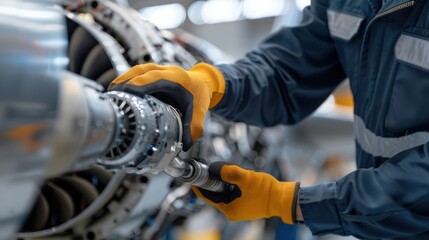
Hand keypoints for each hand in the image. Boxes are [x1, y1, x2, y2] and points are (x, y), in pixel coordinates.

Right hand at [108, 63, 224, 150]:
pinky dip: (126, 82)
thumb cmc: (201, 95)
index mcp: (177, 78)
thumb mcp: (199, 112)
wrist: (204, 83)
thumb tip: (183, 145)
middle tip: (114, 96)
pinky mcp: (152, 75)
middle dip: (126, 82)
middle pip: (141, 71)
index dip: (141, 83)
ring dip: (123, 81)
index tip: (128, 91)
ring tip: (112, 94)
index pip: (156, 77)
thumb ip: (192, 128)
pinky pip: (136, 75)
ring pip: (136, 71)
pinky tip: (117, 93)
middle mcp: (166, 71)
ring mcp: (158, 71)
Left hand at [192, 162, 299, 223]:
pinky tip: (234, 176)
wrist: (283, 199)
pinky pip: (231, 193)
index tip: (193, 176)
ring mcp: (238, 208)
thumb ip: (228, 172)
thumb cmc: (267, 192)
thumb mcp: (245, 178)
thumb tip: (214, 168)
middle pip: (214, 194)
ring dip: (222, 181)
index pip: (207, 197)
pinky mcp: (244, 204)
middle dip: (212, 181)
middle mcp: (231, 211)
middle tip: (209, 168)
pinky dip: (229, 184)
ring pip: (223, 192)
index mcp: (228, 208)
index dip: (200, 185)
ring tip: (223, 170)